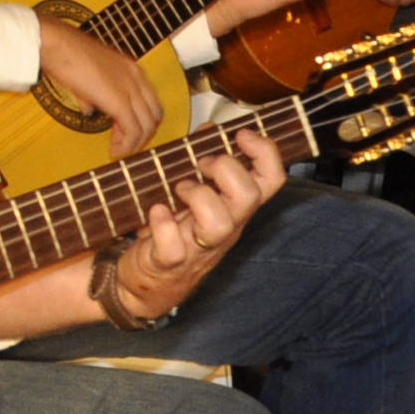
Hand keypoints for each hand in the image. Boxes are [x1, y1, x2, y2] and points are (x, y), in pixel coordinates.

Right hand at [32, 17, 162, 156]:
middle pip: (155, 116)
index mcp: (131, 69)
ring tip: (117, 150)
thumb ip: (92, 94)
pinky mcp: (120, 101)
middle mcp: (136, 77)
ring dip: (134, 143)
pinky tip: (114, 150)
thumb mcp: (87, 75)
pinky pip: (133, 130)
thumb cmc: (65, 55)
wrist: (56, 45)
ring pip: (147, 126)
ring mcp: (130, 88)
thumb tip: (90, 109)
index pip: (151, 102)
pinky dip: (126, 145)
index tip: (122, 132)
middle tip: (122, 144)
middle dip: (141, 135)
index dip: (141, 122)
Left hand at [111, 127, 285, 317]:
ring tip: (180, 189)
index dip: (265, 151)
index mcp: (235, 208)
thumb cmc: (172, 232)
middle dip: (225, 169)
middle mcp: (225, 228)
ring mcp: (199, 248)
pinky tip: (156, 211)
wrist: (143, 284)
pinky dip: (162, 223)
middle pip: (249, 197)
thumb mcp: (194, 195)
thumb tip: (210, 129)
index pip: (271, 179)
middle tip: (201, 165)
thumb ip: (203, 161)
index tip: (241, 134)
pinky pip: (173, 247)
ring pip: (218, 223)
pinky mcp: (169, 263)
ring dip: (197, 195)